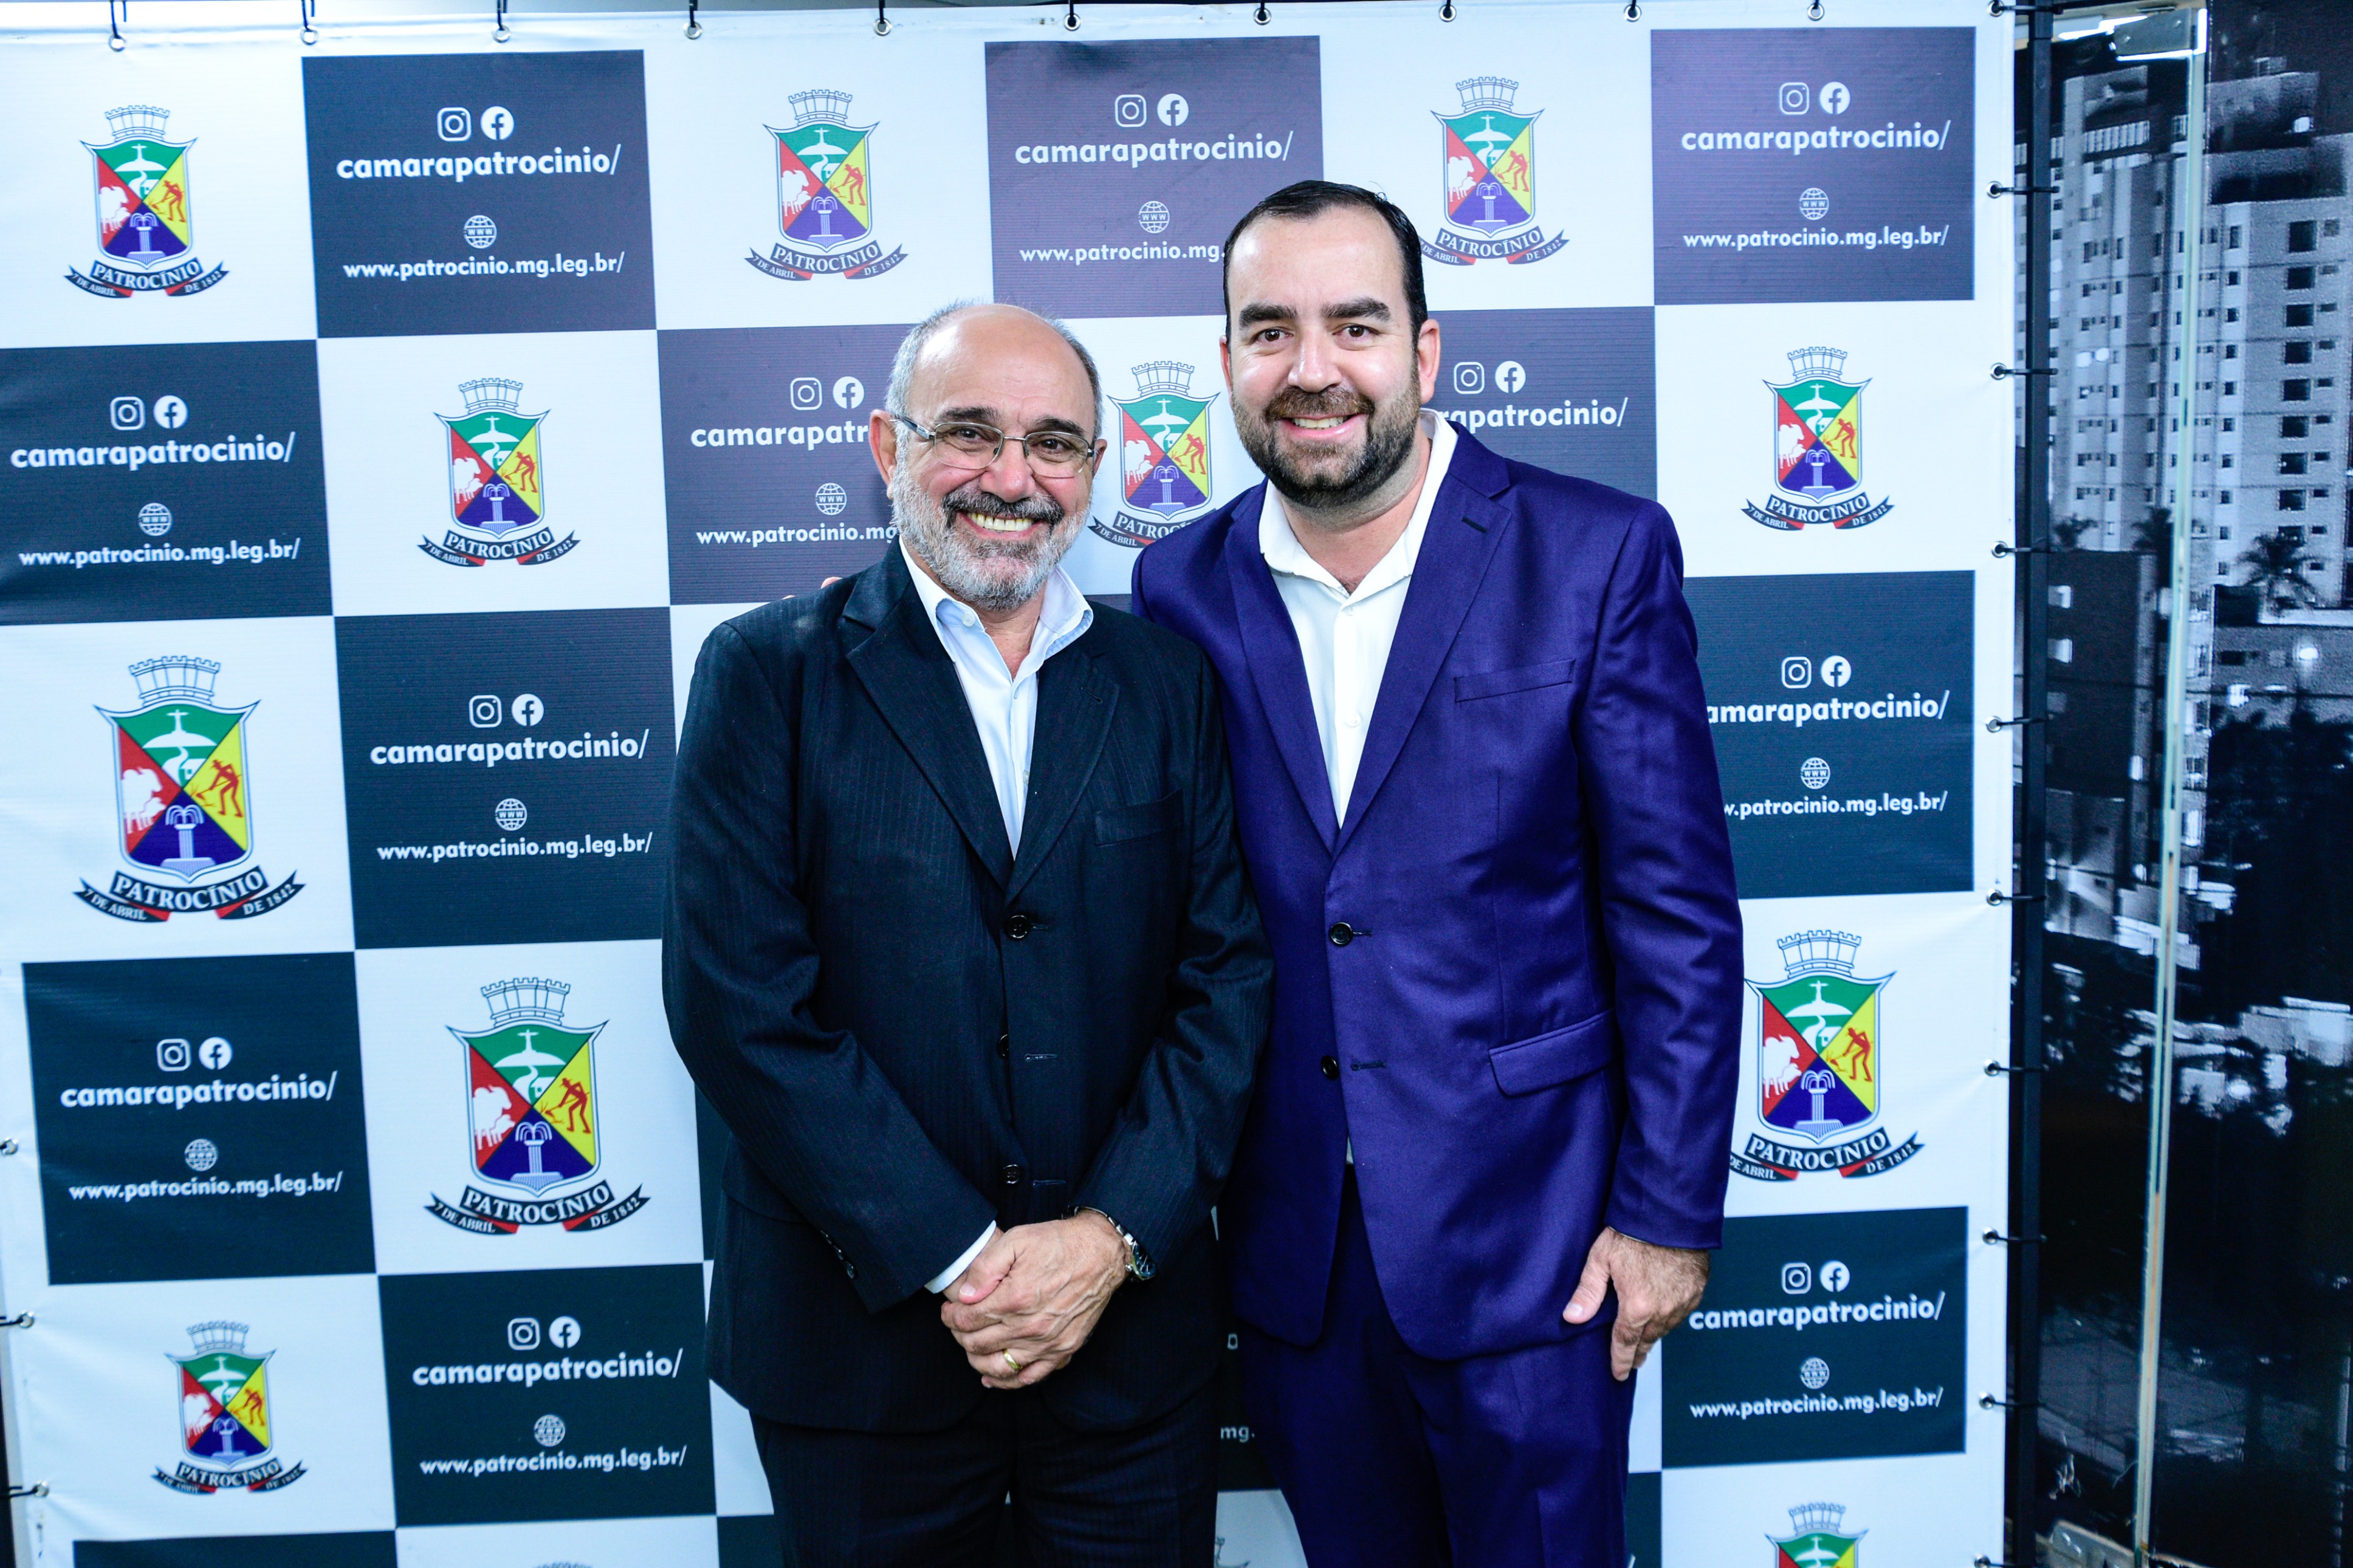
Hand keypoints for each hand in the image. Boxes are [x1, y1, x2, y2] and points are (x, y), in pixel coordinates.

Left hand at [941, 1215, 1127, 1389]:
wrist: (1100, 1254)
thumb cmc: (1058, 1244)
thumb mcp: (1017, 1240)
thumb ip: (986, 1267)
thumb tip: (965, 1296)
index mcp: (1014, 1299)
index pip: (967, 1320)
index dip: (950, 1316)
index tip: (949, 1310)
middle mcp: (1029, 1327)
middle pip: (977, 1344)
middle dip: (959, 1335)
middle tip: (957, 1323)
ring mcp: (1047, 1343)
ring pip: (998, 1367)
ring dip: (976, 1360)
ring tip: (971, 1346)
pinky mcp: (1063, 1350)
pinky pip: (1030, 1376)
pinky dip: (1008, 1381)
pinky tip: (993, 1376)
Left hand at [1562, 1226, 1709, 1380]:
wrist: (1671, 1214)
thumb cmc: (1632, 1232)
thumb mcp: (1600, 1259)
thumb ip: (1588, 1292)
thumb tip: (1571, 1318)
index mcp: (1637, 1306)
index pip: (1626, 1343)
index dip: (1621, 1360)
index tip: (1619, 1374)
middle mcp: (1663, 1310)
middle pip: (1648, 1339)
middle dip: (1638, 1353)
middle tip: (1632, 1363)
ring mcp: (1683, 1301)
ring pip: (1666, 1328)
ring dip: (1654, 1335)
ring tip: (1645, 1340)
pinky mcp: (1697, 1290)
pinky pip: (1682, 1313)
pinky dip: (1672, 1318)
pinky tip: (1665, 1316)